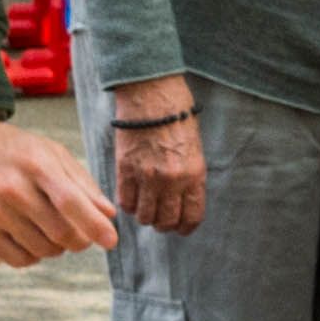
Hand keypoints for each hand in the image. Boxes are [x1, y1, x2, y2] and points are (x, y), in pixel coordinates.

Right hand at [0, 109, 119, 285]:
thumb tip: (108, 214)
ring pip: (43, 251)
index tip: (111, 240)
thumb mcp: (50, 152)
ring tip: (53, 231)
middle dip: (80, 240)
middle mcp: (14, 189)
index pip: (72, 203)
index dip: (95, 226)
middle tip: (81, 236)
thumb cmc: (13, 149)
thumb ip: (81, 183)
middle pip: (61, 233)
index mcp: (36, 164)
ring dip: (57, 248)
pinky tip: (33, 239)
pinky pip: (19, 260)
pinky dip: (34, 256)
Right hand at [112, 105, 209, 233]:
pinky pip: (125, 201)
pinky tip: (131, 197)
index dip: (185, 227)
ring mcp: (147, 176)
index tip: (180, 227)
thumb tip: (182, 199)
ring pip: (145, 216)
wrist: (151, 93)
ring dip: (144, 216)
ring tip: (144, 207)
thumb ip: (190, 175)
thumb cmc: (176, 114)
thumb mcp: (194, 147)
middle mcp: (172, 180)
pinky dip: (128, 204)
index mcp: (194, 174)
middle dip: (163, 224)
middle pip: (166, 221)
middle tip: (159, 219)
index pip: (192, 216)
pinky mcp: (125, 169)